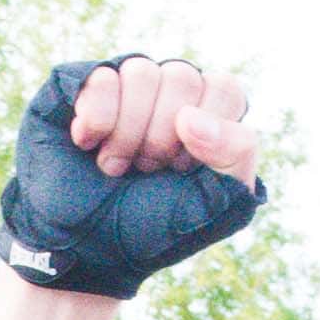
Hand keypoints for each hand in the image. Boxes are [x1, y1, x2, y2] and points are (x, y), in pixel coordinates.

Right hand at [0, 56, 264, 299]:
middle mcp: (169, 94)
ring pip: (141, 73)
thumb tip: (191, 115)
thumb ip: (235, 154)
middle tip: (146, 170)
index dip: (204, 132)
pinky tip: (86, 144)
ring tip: (114, 166)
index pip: (223, 89)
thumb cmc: (150, 227)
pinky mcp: (84, 87)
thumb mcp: (212, 204)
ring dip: (127, 133)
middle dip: (162, 137)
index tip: (181, 171)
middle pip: (182, 78)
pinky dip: (96, 118)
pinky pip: (100, 79)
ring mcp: (127, 87)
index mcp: (208, 117)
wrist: (84, 246)